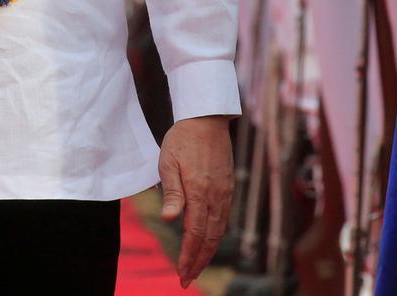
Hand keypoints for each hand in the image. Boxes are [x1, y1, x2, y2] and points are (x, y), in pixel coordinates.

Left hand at [158, 115, 233, 287]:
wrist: (207, 117)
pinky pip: (224, 217)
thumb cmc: (182, 138)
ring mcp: (224, 191)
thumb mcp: (168, 162)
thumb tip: (170, 219)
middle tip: (187, 279)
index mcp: (199, 190)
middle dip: (199, 261)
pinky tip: (208, 241)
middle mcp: (216, 194)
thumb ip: (171, 192)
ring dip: (208, 251)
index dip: (189, 256)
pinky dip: (216, 235)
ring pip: (219, 230)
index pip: (195, 233)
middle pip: (210, 237)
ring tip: (197, 266)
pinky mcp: (228, 186)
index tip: (181, 274)